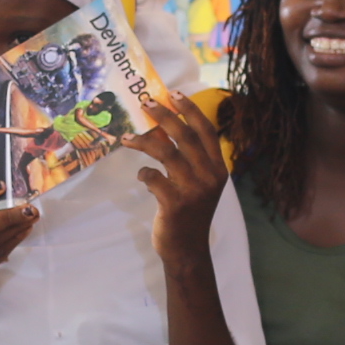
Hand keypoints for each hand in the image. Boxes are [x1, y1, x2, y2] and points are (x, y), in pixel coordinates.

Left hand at [126, 93, 231, 265]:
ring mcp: (193, 191)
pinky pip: (154, 178)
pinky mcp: (175, 204)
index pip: (207, 131)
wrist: (187, 251)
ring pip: (167, 153)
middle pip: (186, 137)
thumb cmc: (190, 213)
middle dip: (165, 116)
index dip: (191, 110)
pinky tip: (141, 175)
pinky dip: (144, 173)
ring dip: (145, 141)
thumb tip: (162, 129)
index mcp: (218, 169)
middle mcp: (209, 177)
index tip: (174, 94)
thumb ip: (188, 160)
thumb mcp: (197, 184)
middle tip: (146, 102)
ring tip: (126, 137)